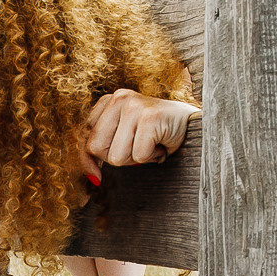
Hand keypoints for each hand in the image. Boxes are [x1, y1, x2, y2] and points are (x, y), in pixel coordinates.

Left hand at [78, 91, 200, 185]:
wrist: (191, 124)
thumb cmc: (156, 133)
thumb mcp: (124, 134)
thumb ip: (103, 145)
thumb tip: (91, 176)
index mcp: (108, 101)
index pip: (85, 135)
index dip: (87, 159)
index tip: (95, 176)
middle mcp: (118, 98)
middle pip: (96, 148)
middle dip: (116, 157)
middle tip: (137, 148)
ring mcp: (134, 106)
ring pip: (115, 156)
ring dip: (135, 158)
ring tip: (150, 144)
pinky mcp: (149, 118)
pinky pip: (138, 155)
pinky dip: (151, 157)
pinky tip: (160, 144)